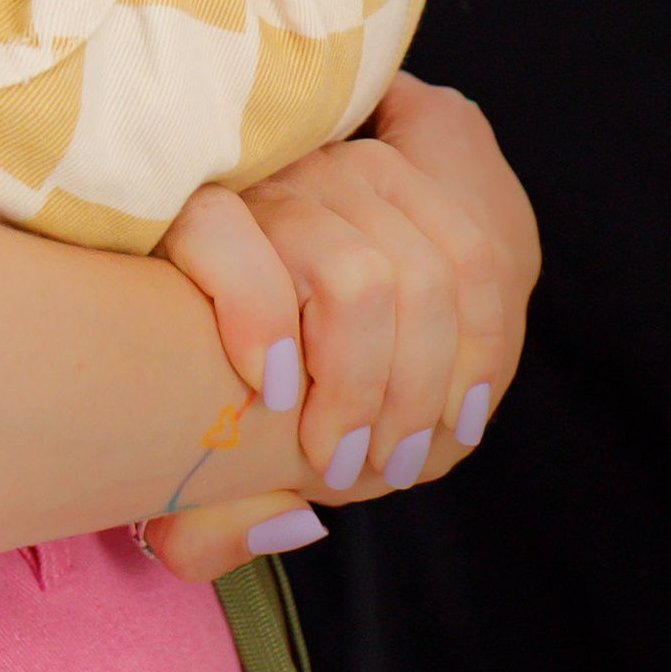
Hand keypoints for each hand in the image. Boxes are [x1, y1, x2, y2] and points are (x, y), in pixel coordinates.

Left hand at [143, 74, 537, 581]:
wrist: (317, 257)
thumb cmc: (239, 388)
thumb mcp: (203, 454)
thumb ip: (210, 515)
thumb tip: (257, 528)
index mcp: (193, 222)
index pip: (216, 230)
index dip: (251, 308)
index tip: (276, 393)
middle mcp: (279, 175)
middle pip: (351, 274)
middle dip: (364, 390)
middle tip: (352, 466)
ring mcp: (360, 160)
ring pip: (424, 271)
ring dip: (424, 382)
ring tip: (406, 455)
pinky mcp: (437, 143)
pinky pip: (477, 256)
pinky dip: (478, 350)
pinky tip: (460, 414)